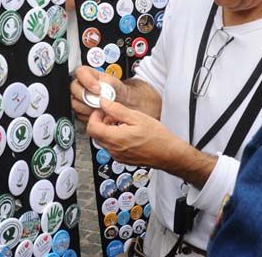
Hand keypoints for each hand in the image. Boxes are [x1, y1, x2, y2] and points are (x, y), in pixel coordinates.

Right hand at [70, 66, 124, 122]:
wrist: (119, 105)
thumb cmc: (116, 92)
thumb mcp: (117, 84)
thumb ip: (110, 81)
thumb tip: (103, 83)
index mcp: (88, 74)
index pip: (80, 72)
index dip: (87, 81)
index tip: (98, 90)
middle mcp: (80, 85)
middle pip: (74, 88)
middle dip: (87, 97)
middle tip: (98, 102)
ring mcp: (77, 98)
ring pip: (74, 102)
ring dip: (87, 108)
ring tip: (99, 108)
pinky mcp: (78, 110)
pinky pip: (77, 114)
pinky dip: (87, 116)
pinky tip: (95, 113)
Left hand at [87, 98, 215, 188]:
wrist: (169, 154)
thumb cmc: (157, 137)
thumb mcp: (137, 117)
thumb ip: (117, 110)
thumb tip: (103, 103)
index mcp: (115, 139)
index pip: (92, 127)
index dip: (95, 115)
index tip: (103, 109)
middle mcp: (114, 150)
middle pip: (96, 134)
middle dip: (101, 121)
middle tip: (113, 114)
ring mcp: (118, 156)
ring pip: (103, 140)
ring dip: (108, 129)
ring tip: (122, 122)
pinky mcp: (123, 159)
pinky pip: (111, 146)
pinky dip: (114, 137)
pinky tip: (126, 131)